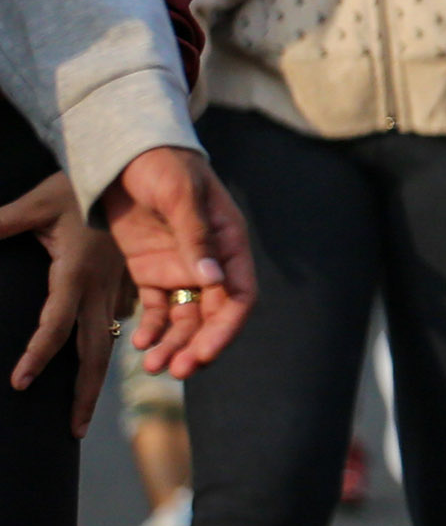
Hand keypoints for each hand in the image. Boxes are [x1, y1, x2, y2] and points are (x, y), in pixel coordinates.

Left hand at [4, 177, 126, 436]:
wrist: (137, 173)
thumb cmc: (85, 187)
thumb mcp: (38, 202)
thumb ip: (3, 221)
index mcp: (78, 274)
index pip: (56, 324)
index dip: (37, 354)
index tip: (19, 382)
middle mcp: (102, 291)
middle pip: (93, 353)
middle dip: (82, 394)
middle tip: (70, 432)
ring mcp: (117, 293)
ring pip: (108, 347)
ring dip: (94, 384)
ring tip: (80, 418)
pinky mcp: (126, 290)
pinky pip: (117, 331)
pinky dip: (106, 358)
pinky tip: (95, 378)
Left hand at [96, 145, 251, 377]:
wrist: (126, 155)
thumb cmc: (163, 167)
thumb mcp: (181, 196)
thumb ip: (196, 236)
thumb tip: (213, 279)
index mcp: (229, 245)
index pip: (239, 296)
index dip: (226, 328)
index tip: (205, 352)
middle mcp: (210, 264)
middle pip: (212, 316)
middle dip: (197, 345)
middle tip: (176, 369)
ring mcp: (181, 270)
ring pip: (184, 319)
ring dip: (173, 344)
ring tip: (153, 365)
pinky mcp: (152, 272)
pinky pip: (157, 309)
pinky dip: (152, 329)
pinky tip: (141, 343)